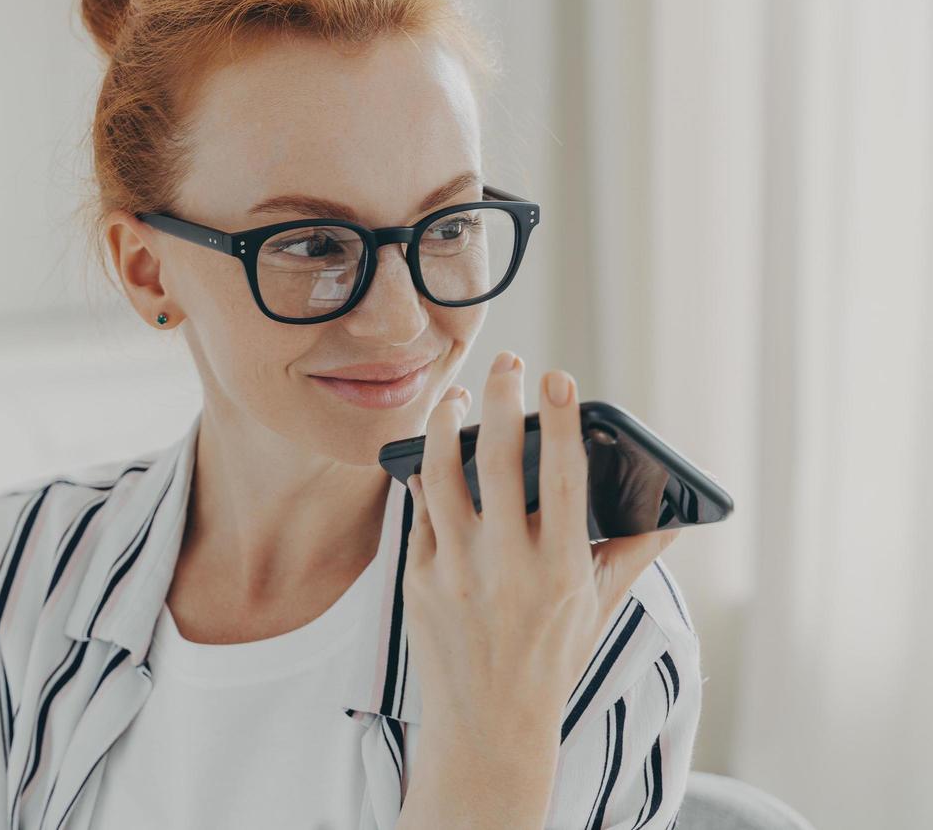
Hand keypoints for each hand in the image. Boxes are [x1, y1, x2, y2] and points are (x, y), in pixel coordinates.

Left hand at [403, 350, 681, 749]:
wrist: (489, 727)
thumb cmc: (549, 661)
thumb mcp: (598, 610)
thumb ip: (632, 556)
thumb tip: (671, 514)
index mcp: (560, 568)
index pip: (563, 478)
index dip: (561, 422)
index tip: (558, 378)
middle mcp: (506, 566)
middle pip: (495, 461)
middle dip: (499, 400)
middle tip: (507, 362)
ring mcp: (455, 571)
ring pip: (440, 475)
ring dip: (443, 425)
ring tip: (455, 396)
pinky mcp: (418, 580)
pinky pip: (418, 512)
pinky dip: (422, 475)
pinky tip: (428, 452)